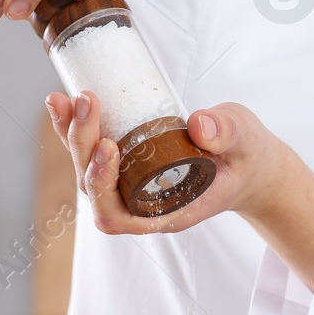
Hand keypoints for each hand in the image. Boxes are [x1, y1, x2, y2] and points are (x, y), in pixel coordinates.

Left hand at [45, 91, 313, 284]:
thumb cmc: (247, 160)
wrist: (249, 165)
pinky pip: (91, 151)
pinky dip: (75, 128)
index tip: (109, 146)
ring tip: (63, 100)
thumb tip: (199, 125)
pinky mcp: (126, 163)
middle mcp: (140, 204)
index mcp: (166, 212)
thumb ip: (227, 135)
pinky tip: (64, 101)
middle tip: (88, 103)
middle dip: (83, 146)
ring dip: (71, 136)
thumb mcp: (247, 144)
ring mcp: (130, 185)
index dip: (102, 184)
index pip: (117, 215)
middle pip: (93, 189)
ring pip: (86, 170)